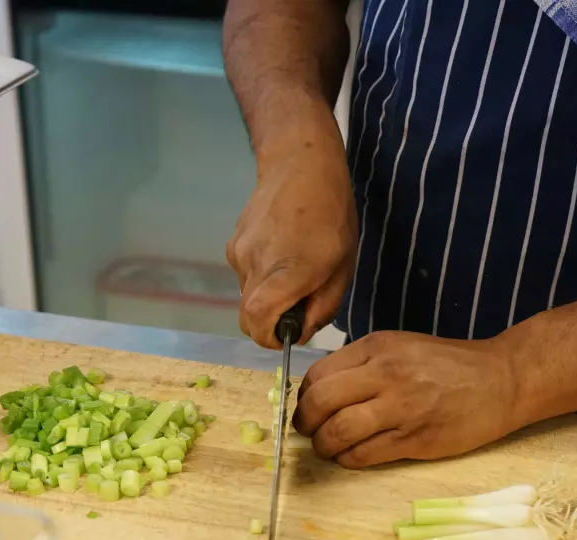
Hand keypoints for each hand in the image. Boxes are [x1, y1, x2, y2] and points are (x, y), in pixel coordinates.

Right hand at [227, 143, 356, 348]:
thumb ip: (323, 305)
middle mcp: (256, 265)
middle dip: (269, 323)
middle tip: (295, 310)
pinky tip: (281, 252)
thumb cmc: (332, 215)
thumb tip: (302, 331)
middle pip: (248, 315)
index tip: (286, 338)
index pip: (257, 320)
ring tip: (294, 271)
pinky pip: (245, 273)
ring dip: (267, 296)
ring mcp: (240, 252)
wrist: (300, 164)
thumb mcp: (343, 266)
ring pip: (247, 294)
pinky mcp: (233, 242)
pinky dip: (261, 277)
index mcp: (287, 272)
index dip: (269, 339)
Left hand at [292, 331, 524, 467]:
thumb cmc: (450, 364)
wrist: (502, 380)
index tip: (307, 407)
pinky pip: (362, 455)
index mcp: (378, 348)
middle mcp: (385, 375)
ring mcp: (400, 409)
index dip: (304, 396)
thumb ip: (363, 364)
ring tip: (327, 448)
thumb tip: (322, 390)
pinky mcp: (414, 440)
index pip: (318, 375)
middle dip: (305, 423)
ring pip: (337, 433)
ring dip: (323, 446)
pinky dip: (347, 459)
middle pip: (320, 403)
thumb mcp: (401, 347)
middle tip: (308, 431)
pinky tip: (351, 456)